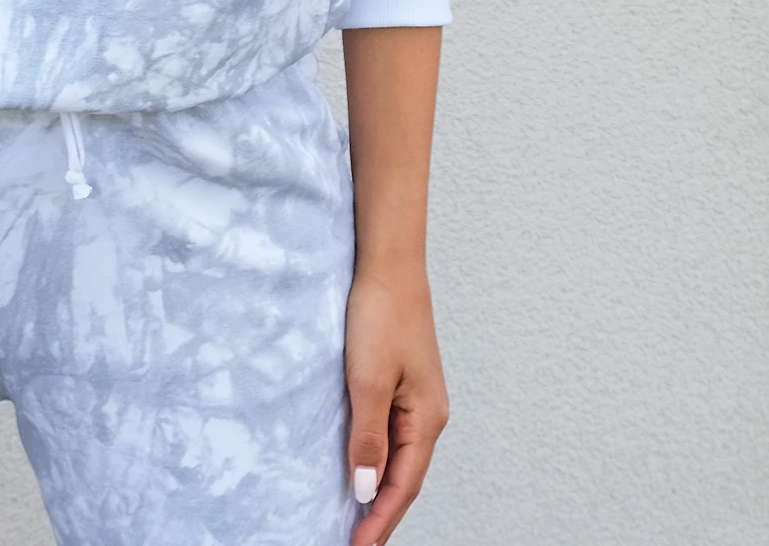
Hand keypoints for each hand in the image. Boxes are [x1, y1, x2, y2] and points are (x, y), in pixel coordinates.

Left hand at [345, 264, 448, 544]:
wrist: (388, 264)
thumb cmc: (381, 314)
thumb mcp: (368, 380)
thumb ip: (367, 438)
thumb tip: (364, 491)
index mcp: (426, 419)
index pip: (402, 487)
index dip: (379, 521)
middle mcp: (428, 414)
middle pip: (404, 477)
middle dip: (381, 513)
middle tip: (353, 540)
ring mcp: (417, 398)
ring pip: (398, 456)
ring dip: (379, 487)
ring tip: (355, 516)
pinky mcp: (402, 381)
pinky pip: (391, 432)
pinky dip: (377, 457)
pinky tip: (361, 463)